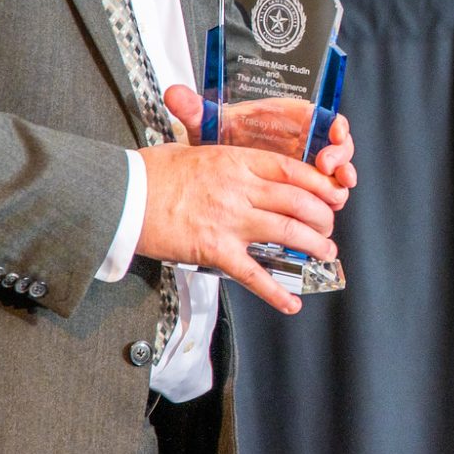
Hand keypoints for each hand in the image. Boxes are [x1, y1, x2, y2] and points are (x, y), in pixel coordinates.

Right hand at [136, 140, 347, 313]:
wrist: (120, 197)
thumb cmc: (150, 173)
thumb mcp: (193, 149)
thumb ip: (224, 159)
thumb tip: (240, 164)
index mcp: (236, 162)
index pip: (293, 171)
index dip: (320, 185)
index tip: (333, 194)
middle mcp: (240, 190)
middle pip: (299, 203)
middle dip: (323, 218)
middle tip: (328, 228)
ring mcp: (230, 221)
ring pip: (287, 233)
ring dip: (313, 246)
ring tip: (325, 254)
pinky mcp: (215, 251)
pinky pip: (253, 274)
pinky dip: (275, 292)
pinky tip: (292, 304)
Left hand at [164, 84, 356, 190]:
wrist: (217, 169)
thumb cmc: (224, 142)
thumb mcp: (209, 127)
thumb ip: (196, 110)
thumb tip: (175, 94)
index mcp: (290, 119)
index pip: (323, 117)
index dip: (335, 125)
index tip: (335, 131)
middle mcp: (304, 141)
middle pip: (338, 146)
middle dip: (340, 156)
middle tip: (328, 166)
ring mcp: (306, 166)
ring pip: (337, 171)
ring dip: (339, 180)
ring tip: (334, 189)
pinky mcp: (304, 188)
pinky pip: (326, 192)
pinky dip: (332, 196)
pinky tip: (330, 203)